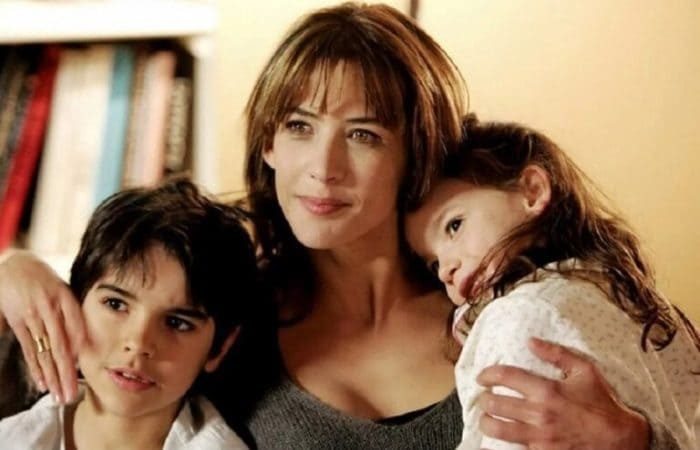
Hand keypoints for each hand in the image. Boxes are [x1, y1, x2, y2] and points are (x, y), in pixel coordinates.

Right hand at [0, 250, 84, 402]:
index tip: (83, 369)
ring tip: (60, 396)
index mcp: (64, 297)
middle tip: (73, 395)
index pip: (74, 327)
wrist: (14, 265)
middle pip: (59, 346)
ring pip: (44, 352)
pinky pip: (29, 349)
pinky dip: (36, 367)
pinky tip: (43, 383)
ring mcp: (32, 317)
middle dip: (66, 373)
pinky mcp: (19, 323)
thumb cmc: (45, 279)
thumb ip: (73, 312)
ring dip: (52, 376)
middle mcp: (48, 308)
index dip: (78, 348)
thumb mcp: (63, 287)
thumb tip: (85, 341)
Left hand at [475, 337, 649, 449]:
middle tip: (485, 397)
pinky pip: (510, 449)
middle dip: (484, 399)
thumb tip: (531, 341)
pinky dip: (498, 445)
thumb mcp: (585, 371)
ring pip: (496, 428)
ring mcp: (539, 437)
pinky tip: (495, 440)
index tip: (482, 377)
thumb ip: (557, 354)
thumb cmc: (603, 404)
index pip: (505, 376)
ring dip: (485, 421)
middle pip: (494, 403)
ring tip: (486, 418)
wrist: (622, 440)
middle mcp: (539, 414)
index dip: (487, 374)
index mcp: (547, 390)